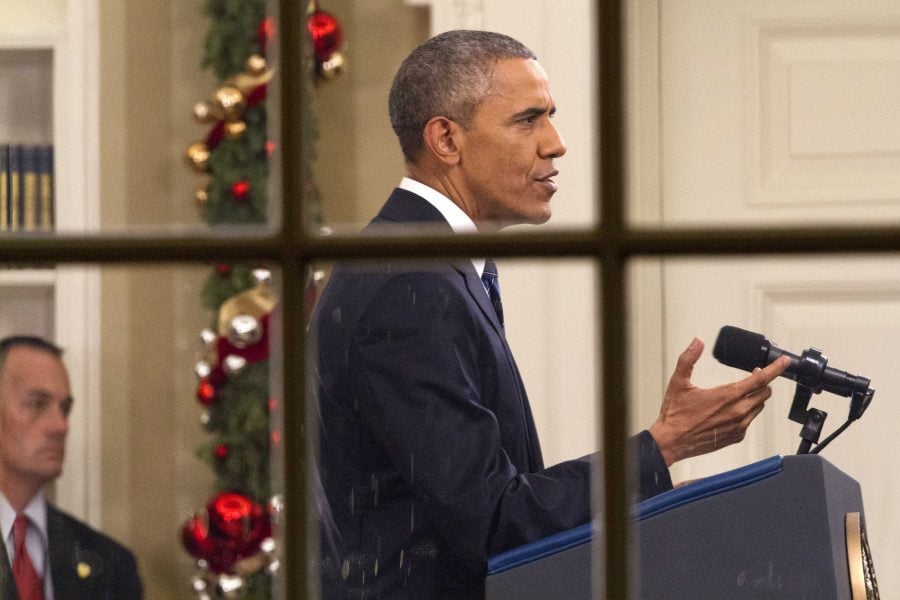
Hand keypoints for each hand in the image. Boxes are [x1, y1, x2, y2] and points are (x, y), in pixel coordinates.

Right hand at [648, 337, 790, 466]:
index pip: (760, 379)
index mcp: (727, 395)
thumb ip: (689, 359)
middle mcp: (738, 411)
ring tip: (740, 393)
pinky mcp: (737, 436)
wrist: (672, 442)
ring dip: (755, 397)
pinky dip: (746, 412)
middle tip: (753, 375)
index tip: (784, 362)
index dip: (776, 368)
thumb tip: (697, 342)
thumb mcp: (678, 382)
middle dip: (763, 382)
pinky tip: (731, 410)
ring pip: (759, 406)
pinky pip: (750, 421)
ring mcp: (739, 425)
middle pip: (765, 392)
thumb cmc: (675, 414)